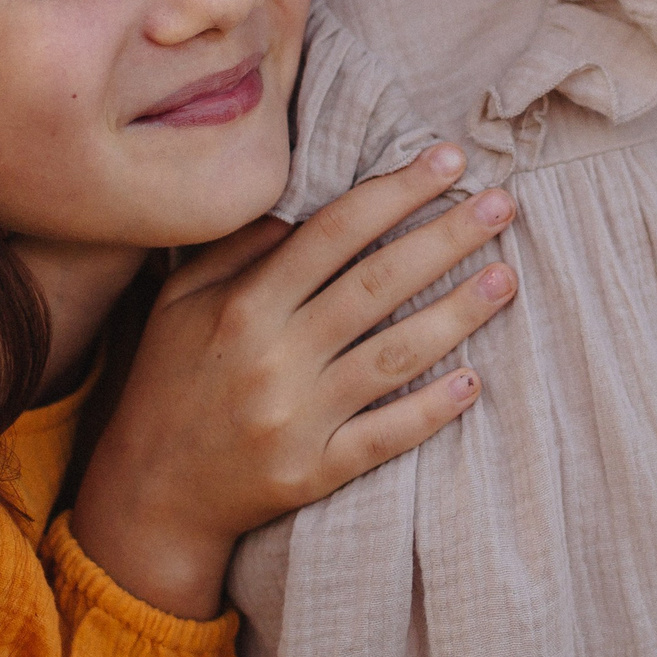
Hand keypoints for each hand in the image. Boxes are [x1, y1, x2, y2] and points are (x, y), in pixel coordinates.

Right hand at [71, 142, 517, 619]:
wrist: (149, 497)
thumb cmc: (170, 383)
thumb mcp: (179, 304)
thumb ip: (239, 251)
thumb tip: (301, 206)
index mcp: (243, 306)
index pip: (334, 232)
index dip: (395, 191)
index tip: (448, 160)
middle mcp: (274, 357)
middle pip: (377, 284)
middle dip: (446, 237)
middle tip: (502, 203)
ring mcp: (297, 418)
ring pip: (394, 356)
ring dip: (458, 315)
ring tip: (507, 278)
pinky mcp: (314, 473)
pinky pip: (386, 436)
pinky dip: (432, 409)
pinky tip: (476, 380)